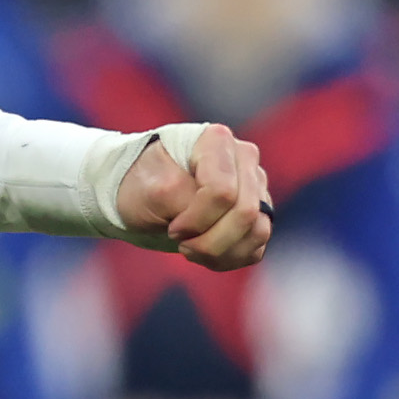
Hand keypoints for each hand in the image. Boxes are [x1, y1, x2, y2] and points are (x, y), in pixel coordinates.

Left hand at [114, 124, 270, 270]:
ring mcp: (255, 186)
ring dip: (220, 252)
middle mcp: (243, 158)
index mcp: (216, 140)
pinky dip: (229, 259)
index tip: (172, 227)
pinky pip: (256, 247)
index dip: (196, 220)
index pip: (222, 191)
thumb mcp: (150, 188)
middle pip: (246, 213)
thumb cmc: (143, 185)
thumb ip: (182, 195)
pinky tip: (203, 254)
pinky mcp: (258, 214)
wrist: (139, 196)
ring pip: (258, 232)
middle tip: (180, 243)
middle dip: (209, 241)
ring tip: (191, 250)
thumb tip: (219, 207)